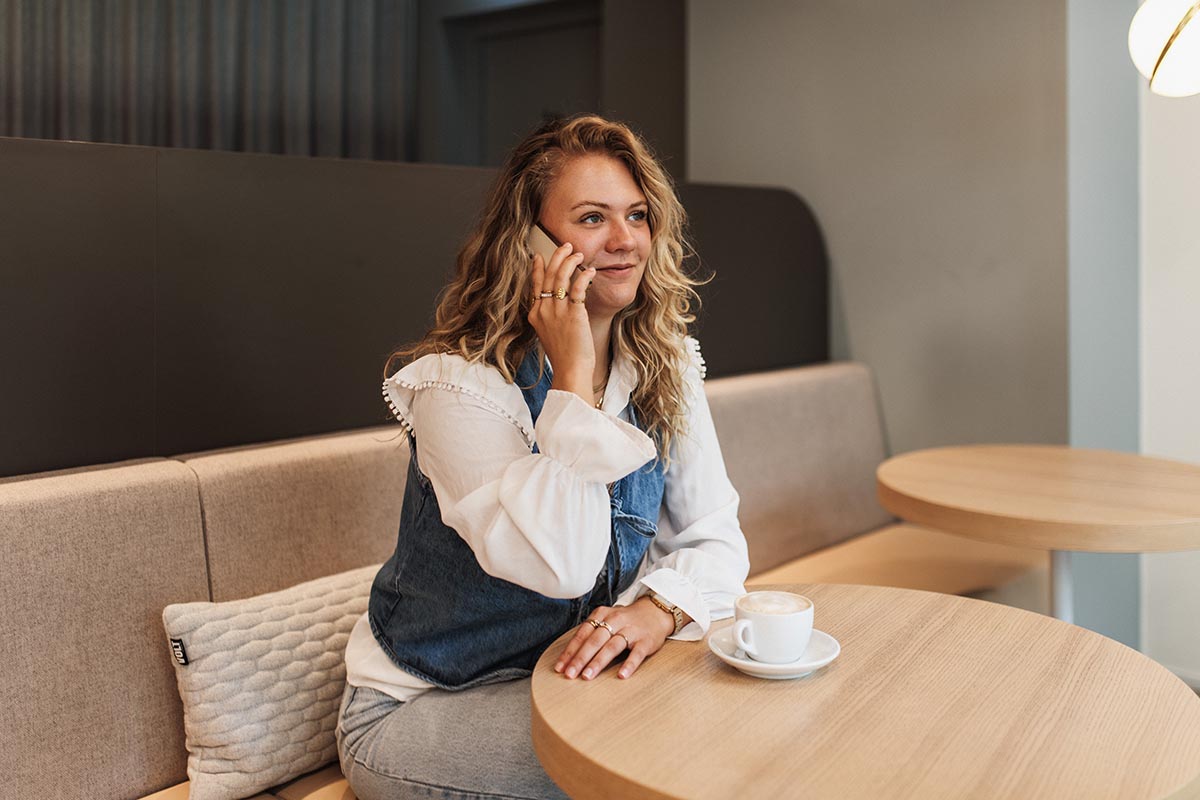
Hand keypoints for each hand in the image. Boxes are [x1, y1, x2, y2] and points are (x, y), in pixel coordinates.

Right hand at [527, 242, 596, 403]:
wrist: (570, 371)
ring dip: (570, 262)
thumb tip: (559, 306)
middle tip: (566, 246)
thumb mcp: (550, 335)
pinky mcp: (573, 314)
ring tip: (578, 253)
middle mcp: (543, 310)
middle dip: (557, 257)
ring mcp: (557, 312)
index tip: (539, 256)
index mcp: (536, 315)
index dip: (537, 269)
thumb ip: (551, 318)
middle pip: (547, 276)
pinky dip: (584, 276)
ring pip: (560, 277)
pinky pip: (577, 288)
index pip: (535, 285)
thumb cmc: (565, 357)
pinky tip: (590, 271)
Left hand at [554, 597, 677, 680]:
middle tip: (569, 675)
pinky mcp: (646, 641)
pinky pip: (636, 654)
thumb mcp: (606, 619)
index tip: (560, 667)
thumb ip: (590, 633)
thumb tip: (569, 656)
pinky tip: (621, 675)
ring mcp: (632, 630)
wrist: (655, 612)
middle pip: (594, 640)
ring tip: (587, 676)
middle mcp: (615, 620)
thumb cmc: (625, 621)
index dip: (570, 651)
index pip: (582, 634)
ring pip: (612, 646)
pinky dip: (629, 664)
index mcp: (602, 615)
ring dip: (598, 662)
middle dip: (580, 658)